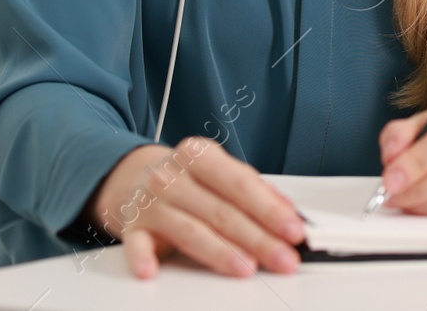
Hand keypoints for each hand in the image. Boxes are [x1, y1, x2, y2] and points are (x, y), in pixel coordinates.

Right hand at [83, 137, 304, 278]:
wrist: (134, 178)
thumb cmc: (188, 178)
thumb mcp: (220, 172)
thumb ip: (253, 189)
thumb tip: (288, 212)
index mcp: (199, 154)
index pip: (240, 184)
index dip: (270, 209)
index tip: (293, 230)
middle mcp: (173, 176)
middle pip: (221, 211)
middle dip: (258, 239)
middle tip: (282, 258)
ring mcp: (150, 202)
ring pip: (191, 231)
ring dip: (221, 253)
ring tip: (247, 268)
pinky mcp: (133, 228)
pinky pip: (137, 245)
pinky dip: (142, 258)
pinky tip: (152, 271)